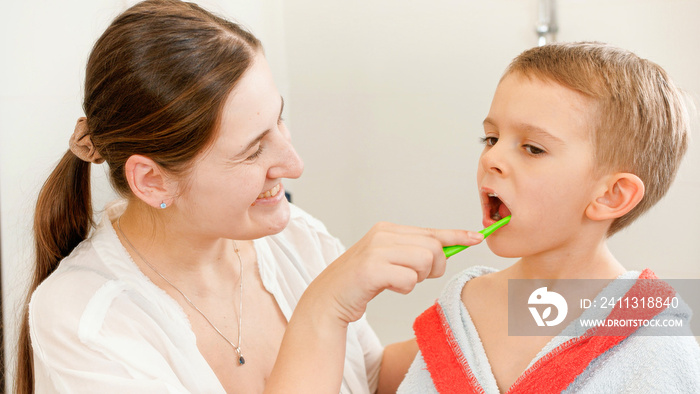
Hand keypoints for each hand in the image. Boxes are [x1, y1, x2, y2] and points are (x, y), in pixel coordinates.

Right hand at [305, 222, 483, 324]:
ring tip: (397, 281)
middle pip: (433, 247)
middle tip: (416, 277)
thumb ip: (412, 252)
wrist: (327, 299)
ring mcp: (376, 250)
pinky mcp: (371, 269)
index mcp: (388, 229)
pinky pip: (409, 280)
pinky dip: (403, 289)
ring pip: (424, 261)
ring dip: (417, 279)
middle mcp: (382, 235)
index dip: (457, 236)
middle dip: (434, 267)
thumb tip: (446, 250)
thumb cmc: (361, 282)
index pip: (431, 231)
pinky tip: (386, 288)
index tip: (477, 238)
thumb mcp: (388, 261)